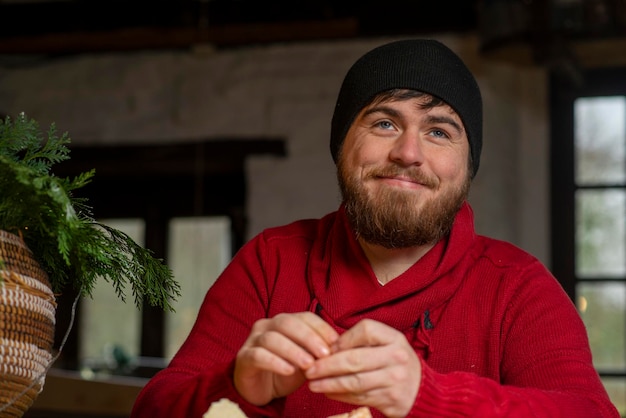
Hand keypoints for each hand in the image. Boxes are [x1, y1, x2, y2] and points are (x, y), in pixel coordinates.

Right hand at [234, 312, 338, 405]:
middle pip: (287, 323)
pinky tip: (289, 370)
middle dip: (308, 337)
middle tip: (324, 354)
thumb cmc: (285, 370)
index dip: (321, 327)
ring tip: (309, 365)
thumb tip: (340, 346)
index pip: (304, 317)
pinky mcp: (244, 358)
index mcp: (283, 321)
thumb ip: (317, 350)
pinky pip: (259, 356)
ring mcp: (252, 340)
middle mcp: (266, 325)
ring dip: (293, 350)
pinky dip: (276, 362)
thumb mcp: (305, 358)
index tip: (336, 342)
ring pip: (272, 339)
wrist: (260, 389)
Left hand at [305, 319, 420, 417]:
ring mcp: (394, 379)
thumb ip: (363, 341)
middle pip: (355, 359)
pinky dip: (340, 395)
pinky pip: (359, 397)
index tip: (327, 347)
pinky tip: (327, 392)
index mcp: (395, 338)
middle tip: (310, 369)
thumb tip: (330, 347)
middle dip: (327, 365)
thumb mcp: (388, 344)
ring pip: (354, 382)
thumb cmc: (396, 362)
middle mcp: (396, 357)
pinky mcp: (390, 399)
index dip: (343, 339)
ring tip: (313, 384)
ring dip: (329, 384)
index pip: (365, 330)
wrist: (422, 391)